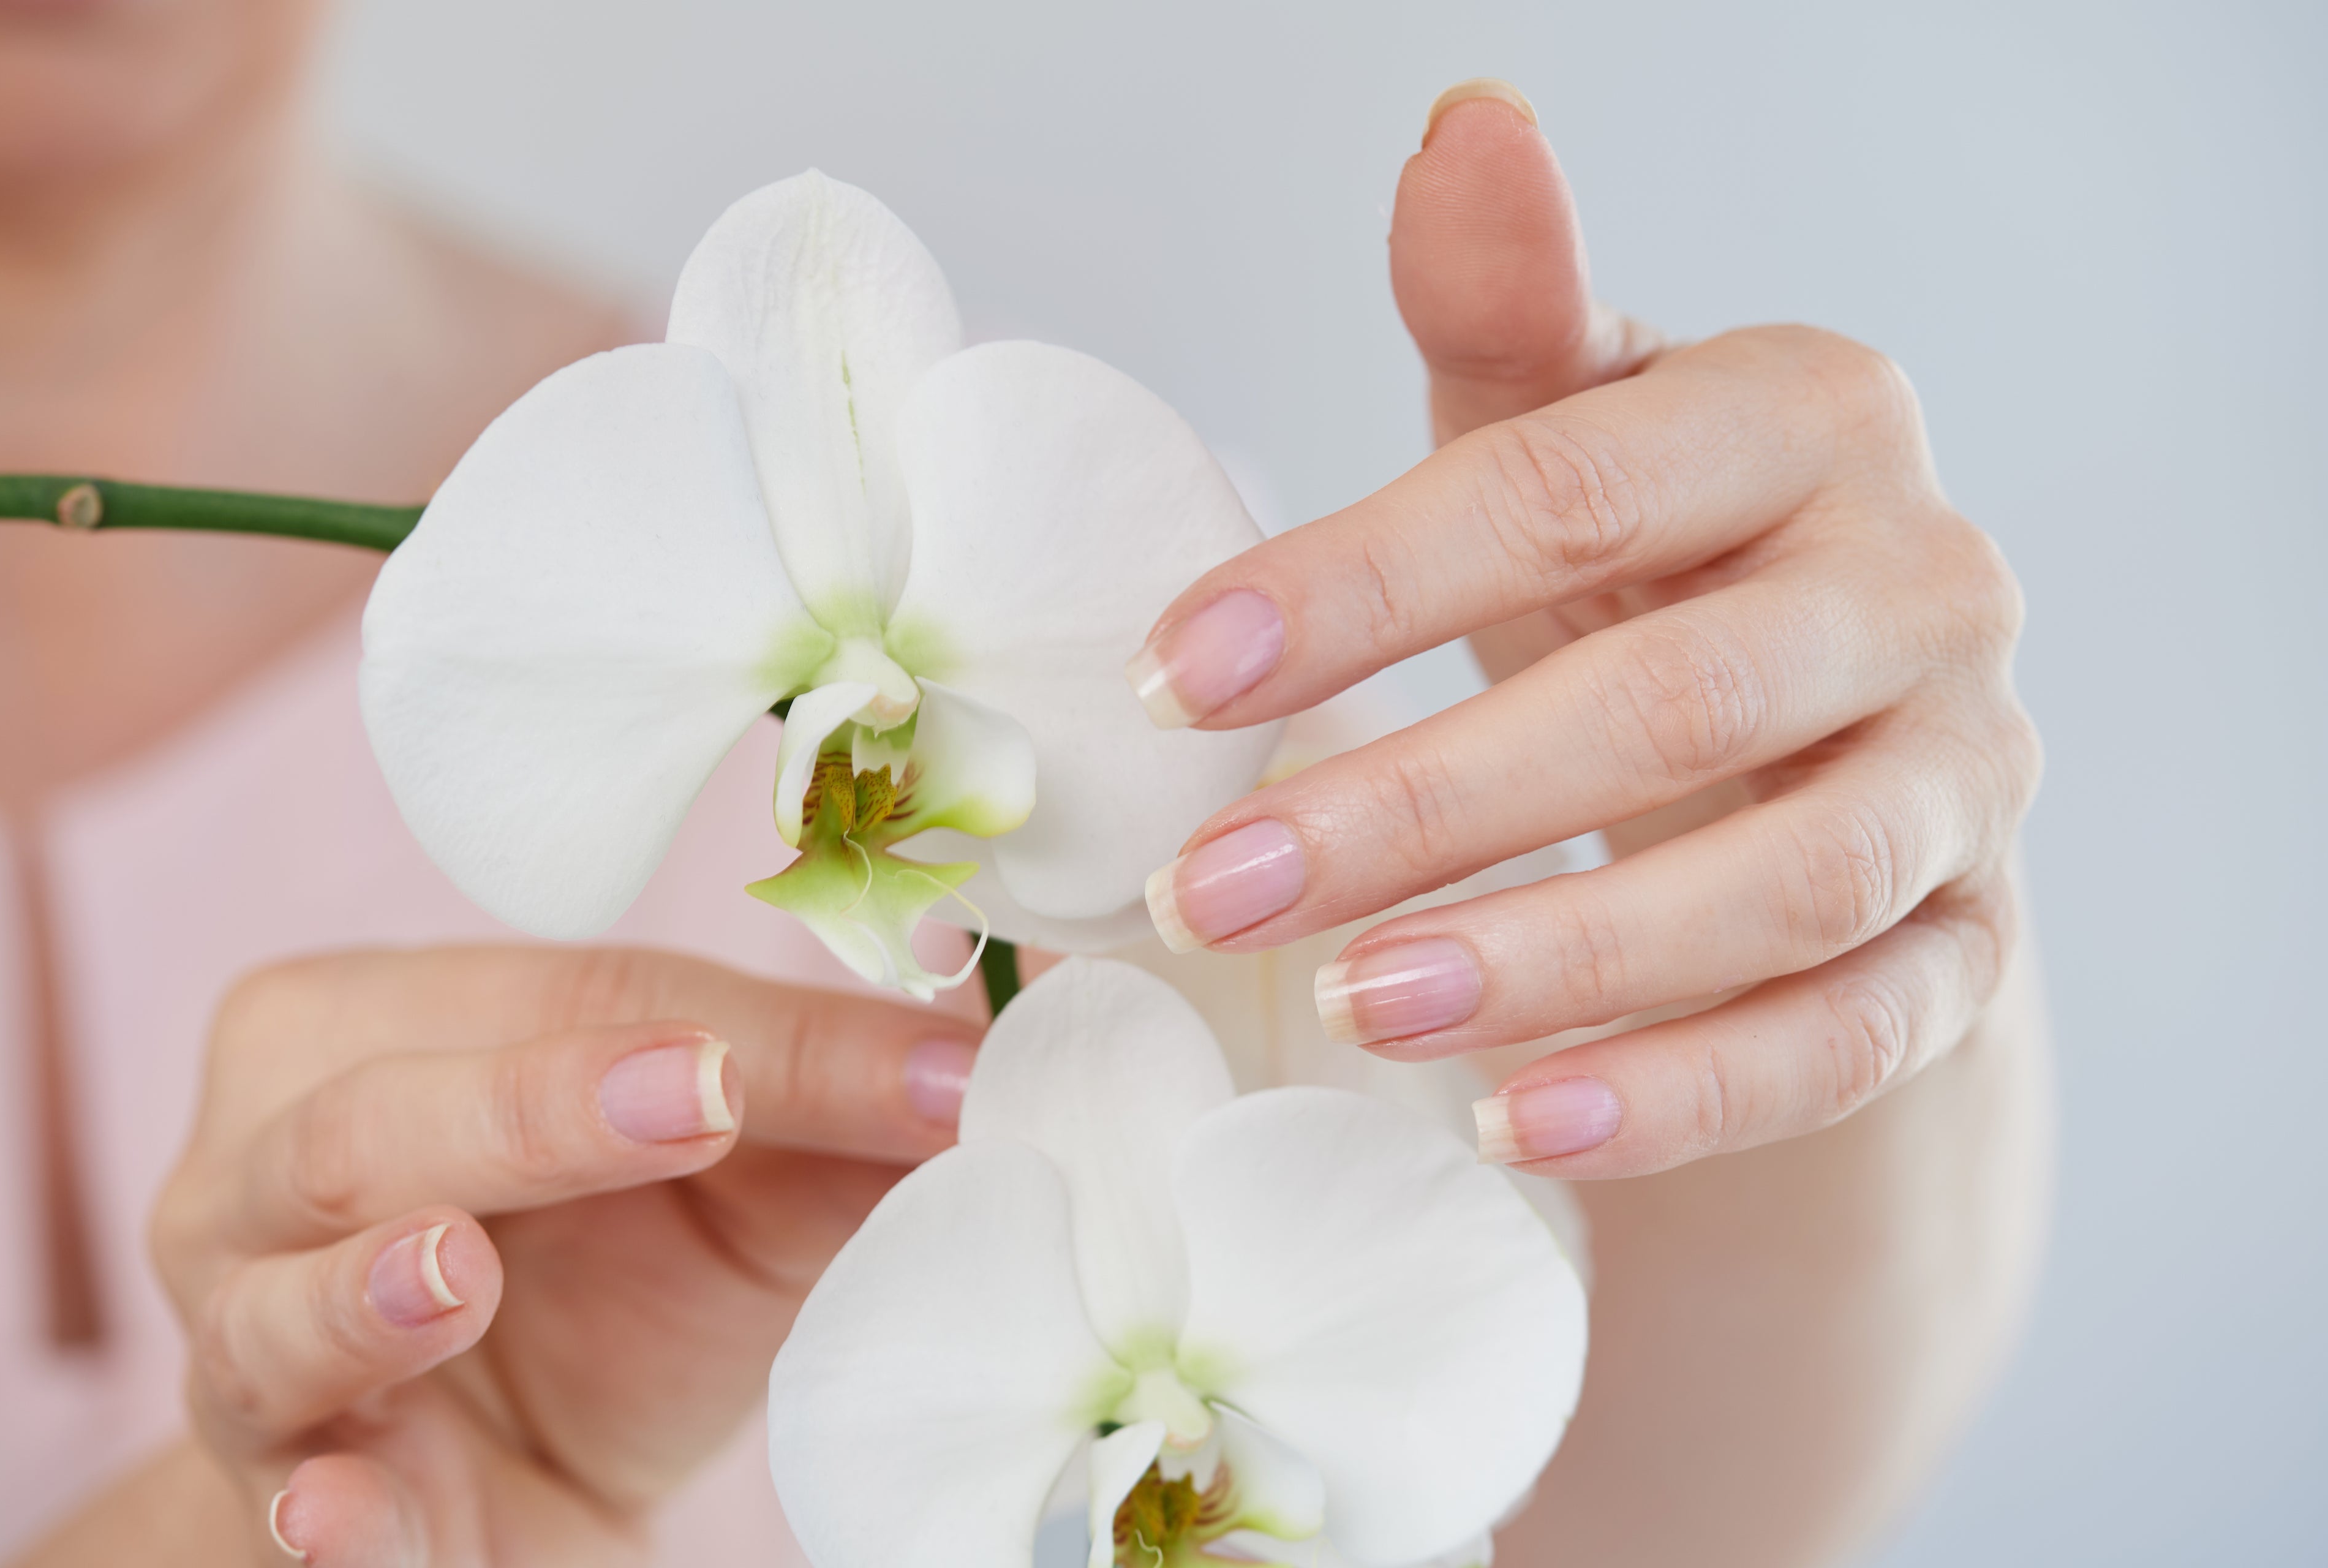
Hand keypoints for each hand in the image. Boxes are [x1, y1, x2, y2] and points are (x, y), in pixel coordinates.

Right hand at [148, 945, 975, 1564]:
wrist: (513, 1475)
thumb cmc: (621, 1275)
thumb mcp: (746, 1183)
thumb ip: (849, 1099)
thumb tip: (1027, 1020)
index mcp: (378, 1029)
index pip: (557, 999)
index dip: (716, 1026)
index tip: (895, 1057)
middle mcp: (266, 1172)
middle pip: (375, 1122)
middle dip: (538, 1110)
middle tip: (702, 1097)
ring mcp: (246, 1346)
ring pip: (277, 1308)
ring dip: (366, 1298)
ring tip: (457, 1272)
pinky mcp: (289, 1509)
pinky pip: (291, 1513)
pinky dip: (329, 1519)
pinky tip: (342, 1514)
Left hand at [1128, 82, 2038, 1177]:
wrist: (1818, 737)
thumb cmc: (1653, 565)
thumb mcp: (1568, 432)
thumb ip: (1509, 309)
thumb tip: (1465, 124)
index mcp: (1808, 420)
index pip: (1570, 487)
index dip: (1359, 585)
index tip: (1165, 676)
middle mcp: (1925, 586)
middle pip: (1674, 703)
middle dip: (1425, 806)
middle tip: (1214, 893)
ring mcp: (1969, 779)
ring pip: (1783, 888)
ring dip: (1558, 963)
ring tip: (1353, 1012)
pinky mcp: (1968, 946)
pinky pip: (1848, 1039)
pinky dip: (1680, 1093)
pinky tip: (1512, 1127)